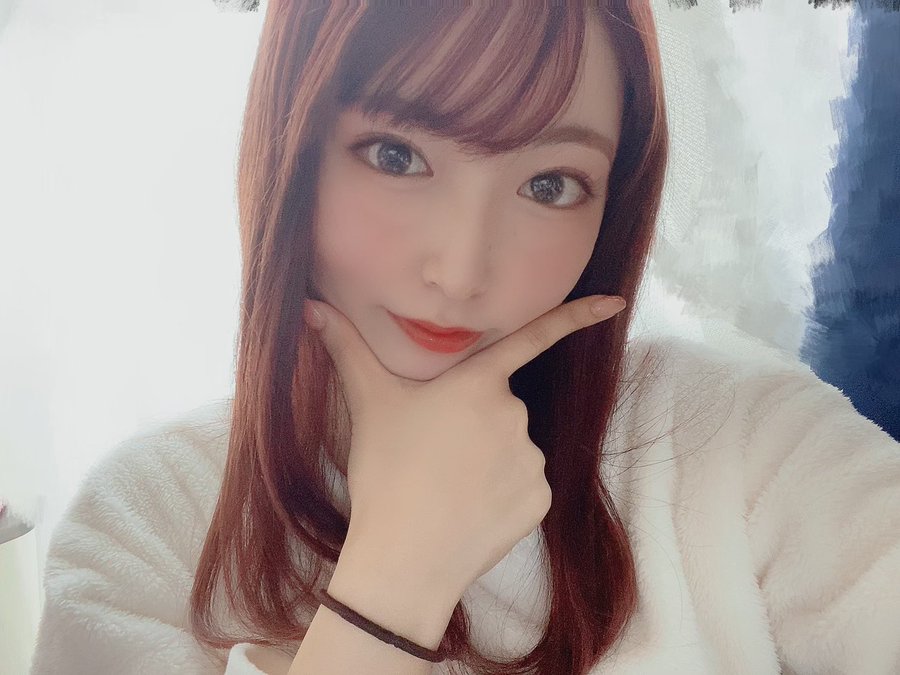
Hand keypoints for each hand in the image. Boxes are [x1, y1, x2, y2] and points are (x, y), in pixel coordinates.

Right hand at [304, 295, 626, 596]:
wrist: (404, 558)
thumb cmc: (384, 473)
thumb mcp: (367, 405)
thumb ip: (345, 349)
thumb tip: (309, 305)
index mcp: (478, 384)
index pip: (533, 337)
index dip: (577, 315)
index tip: (618, 301)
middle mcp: (515, 415)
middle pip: (499, 408)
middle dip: (473, 423)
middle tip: (434, 453)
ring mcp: (532, 460)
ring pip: (512, 449)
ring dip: (488, 460)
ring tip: (447, 487)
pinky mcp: (541, 501)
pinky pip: (524, 486)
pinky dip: (501, 494)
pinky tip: (469, 510)